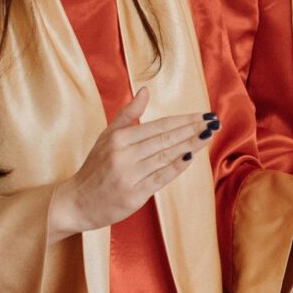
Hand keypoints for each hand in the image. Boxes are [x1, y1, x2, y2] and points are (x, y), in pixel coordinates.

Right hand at [50, 87, 210, 241]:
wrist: (77, 202)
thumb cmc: (95, 168)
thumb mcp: (107, 136)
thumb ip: (128, 114)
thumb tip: (145, 90)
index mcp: (119, 138)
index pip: (159, 125)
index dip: (184, 119)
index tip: (204, 114)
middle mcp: (124, 154)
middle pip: (166, 139)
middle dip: (193, 129)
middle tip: (215, 122)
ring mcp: (130, 175)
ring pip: (166, 156)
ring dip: (191, 144)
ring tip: (210, 135)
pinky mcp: (134, 194)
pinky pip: (161, 177)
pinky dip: (177, 166)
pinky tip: (193, 156)